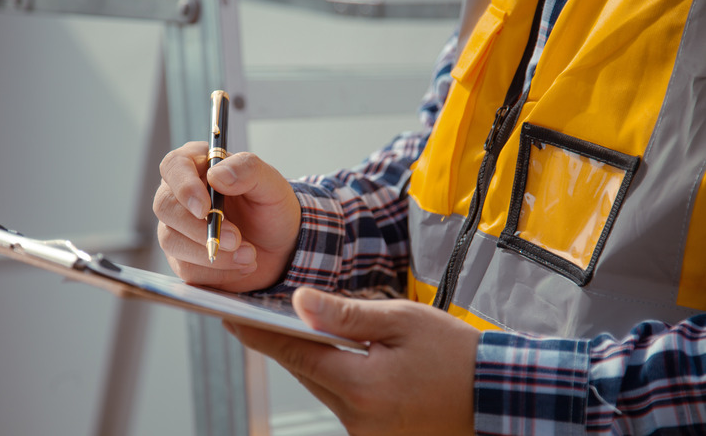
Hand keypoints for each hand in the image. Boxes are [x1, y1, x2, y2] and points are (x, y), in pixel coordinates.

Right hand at [154, 142, 300, 291]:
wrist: (281, 247)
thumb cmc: (271, 209)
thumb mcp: (271, 184)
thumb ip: (248, 170)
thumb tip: (217, 175)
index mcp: (199, 166)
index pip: (174, 166)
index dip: (184, 187)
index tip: (205, 208)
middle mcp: (181, 195)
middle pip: (165, 206)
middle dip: (199, 228)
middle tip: (236, 239)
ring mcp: (177, 228)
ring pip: (171, 241)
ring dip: (211, 254)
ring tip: (249, 255)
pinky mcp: (182, 258)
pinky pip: (186, 268)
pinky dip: (217, 272)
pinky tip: (241, 265)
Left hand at [226, 288, 479, 435]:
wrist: (496, 397)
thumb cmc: (456, 354)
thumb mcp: (403, 322)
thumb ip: (347, 314)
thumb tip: (298, 302)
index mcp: (362, 386)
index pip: (295, 353)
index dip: (257, 333)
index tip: (229, 316)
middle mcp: (357, 418)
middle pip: (304, 372)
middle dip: (282, 342)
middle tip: (254, 314)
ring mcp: (365, 433)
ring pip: (321, 387)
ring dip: (309, 358)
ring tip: (295, 328)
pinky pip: (341, 401)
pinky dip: (333, 376)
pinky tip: (336, 355)